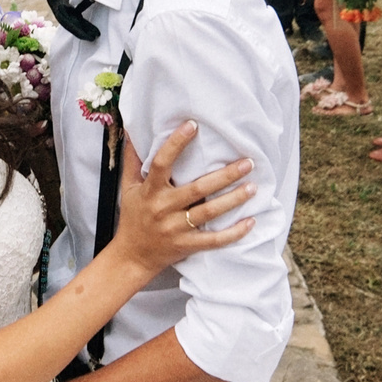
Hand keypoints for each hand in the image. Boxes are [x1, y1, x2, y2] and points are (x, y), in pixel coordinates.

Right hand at [108, 122, 256, 276]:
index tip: (193, 125)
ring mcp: (177, 229)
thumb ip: (133, 159)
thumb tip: (130, 131)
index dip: (176, 144)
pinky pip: (214, 240)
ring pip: (209, 212)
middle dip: (224, 175)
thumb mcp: (128, 187)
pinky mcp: (187, 245)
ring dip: (233, 200)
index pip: (162, 163)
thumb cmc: (133, 217)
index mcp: (150, 191)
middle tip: (247, 163)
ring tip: (253, 186)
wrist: (131, 256)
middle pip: (197, 189)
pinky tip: (250, 222)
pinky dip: (233, 233)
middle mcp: (164, 208)